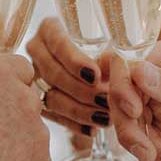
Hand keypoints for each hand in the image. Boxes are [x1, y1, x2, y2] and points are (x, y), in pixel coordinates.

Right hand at [24, 16, 112, 136]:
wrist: (96, 68)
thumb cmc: (108, 51)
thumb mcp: (111, 46)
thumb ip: (114, 58)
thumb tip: (126, 71)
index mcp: (49, 30)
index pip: (56, 41)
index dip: (74, 60)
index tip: (96, 74)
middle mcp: (37, 52)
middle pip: (53, 72)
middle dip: (81, 89)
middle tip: (105, 100)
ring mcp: (34, 77)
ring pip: (52, 97)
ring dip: (80, 110)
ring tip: (105, 118)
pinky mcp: (38, 100)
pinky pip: (54, 116)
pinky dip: (75, 124)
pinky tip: (93, 130)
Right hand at [104, 35, 160, 160]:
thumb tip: (138, 70)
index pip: (131, 65)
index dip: (124, 88)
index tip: (135, 112)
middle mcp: (160, 79)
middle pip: (122, 100)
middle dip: (132, 130)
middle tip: (149, 153)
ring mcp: (159, 108)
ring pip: (130, 129)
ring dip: (151, 151)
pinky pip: (148, 150)